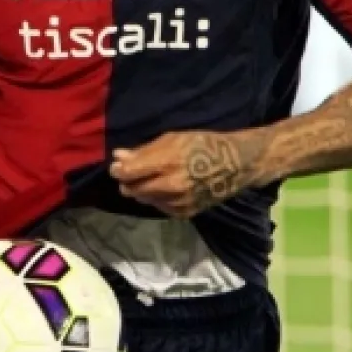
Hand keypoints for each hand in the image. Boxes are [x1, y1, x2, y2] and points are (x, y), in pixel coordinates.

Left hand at [108, 129, 270, 218]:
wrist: (235, 165)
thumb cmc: (202, 145)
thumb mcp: (173, 139)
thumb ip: (144, 151)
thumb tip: (118, 157)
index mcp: (167, 162)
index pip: (128, 173)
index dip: (118, 170)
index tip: (116, 166)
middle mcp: (171, 185)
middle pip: (132, 189)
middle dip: (127, 181)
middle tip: (130, 173)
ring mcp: (178, 202)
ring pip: (144, 199)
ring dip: (141, 190)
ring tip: (151, 178)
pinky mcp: (184, 213)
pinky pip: (159, 207)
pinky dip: (156, 198)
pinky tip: (164, 187)